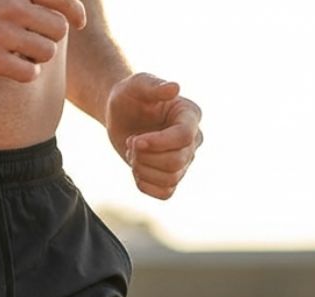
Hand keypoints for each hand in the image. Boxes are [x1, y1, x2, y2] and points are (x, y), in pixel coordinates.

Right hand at [0, 0, 86, 83]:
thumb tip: (29, 4)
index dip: (74, 11)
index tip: (79, 21)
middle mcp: (14, 6)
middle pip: (58, 28)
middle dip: (50, 37)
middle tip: (34, 43)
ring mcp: (4, 34)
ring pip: (46, 52)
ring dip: (37, 58)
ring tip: (19, 56)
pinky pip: (29, 73)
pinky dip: (26, 74)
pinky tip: (12, 70)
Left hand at [105, 72, 202, 199]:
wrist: (120, 115)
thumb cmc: (130, 97)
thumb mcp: (137, 85)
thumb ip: (153, 86)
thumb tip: (175, 88)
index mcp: (190, 115)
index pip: (184, 137)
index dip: (157, 143)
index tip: (134, 141)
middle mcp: (193, 139)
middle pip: (176, 162)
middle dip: (146, 157)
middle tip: (130, 144)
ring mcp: (184, 160)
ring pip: (170, 179)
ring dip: (143, 171)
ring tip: (133, 155)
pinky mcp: (171, 176)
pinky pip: (165, 193)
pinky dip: (146, 185)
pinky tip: (136, 170)